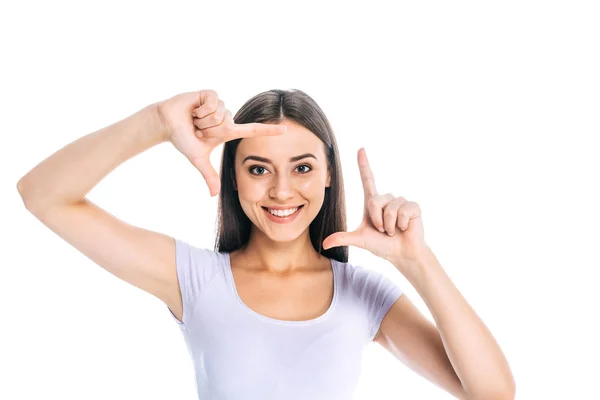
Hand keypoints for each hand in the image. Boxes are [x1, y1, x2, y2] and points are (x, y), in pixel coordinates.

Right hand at [157, 90, 286, 195]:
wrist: (166, 123)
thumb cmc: (183, 139)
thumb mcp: (198, 159)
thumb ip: (209, 175)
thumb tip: (213, 195)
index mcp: (228, 131)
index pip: (253, 130)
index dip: (269, 131)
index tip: (286, 130)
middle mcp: (227, 116)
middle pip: (227, 124)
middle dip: (208, 129)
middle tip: (197, 129)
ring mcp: (220, 104)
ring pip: (219, 114)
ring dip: (203, 120)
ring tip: (194, 119)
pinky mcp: (210, 93)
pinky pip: (213, 103)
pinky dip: (200, 109)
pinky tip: (193, 109)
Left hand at [322, 148, 429, 270]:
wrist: (402, 254)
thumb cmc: (382, 246)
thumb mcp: (360, 240)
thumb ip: (343, 238)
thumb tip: (324, 244)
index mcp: (373, 202)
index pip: (368, 179)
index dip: (364, 164)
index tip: (360, 149)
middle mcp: (386, 198)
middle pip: (373, 201)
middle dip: (376, 220)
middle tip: (383, 230)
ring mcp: (400, 201)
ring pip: (389, 208)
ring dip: (389, 224)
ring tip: (394, 230)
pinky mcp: (413, 207)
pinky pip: (402, 211)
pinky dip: (401, 224)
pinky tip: (404, 228)